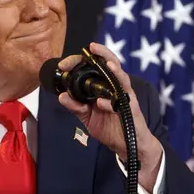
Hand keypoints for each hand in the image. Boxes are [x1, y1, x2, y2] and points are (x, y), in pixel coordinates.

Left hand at [57, 42, 162, 191]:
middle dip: (103, 54)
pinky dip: (111, 102)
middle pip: (112, 64)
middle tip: (92, 48)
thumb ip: (75, 106)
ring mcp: (124, 96)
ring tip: (107, 65)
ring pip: (122, 78)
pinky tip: (102, 103)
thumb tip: (61, 96)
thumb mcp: (87, 117)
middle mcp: (114, 87)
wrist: (126, 145)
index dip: (80, 62)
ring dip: (115, 70)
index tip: (64, 65)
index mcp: (103, 86)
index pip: (93, 67)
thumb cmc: (109, 127)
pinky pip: (123, 103)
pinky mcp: (131, 109)